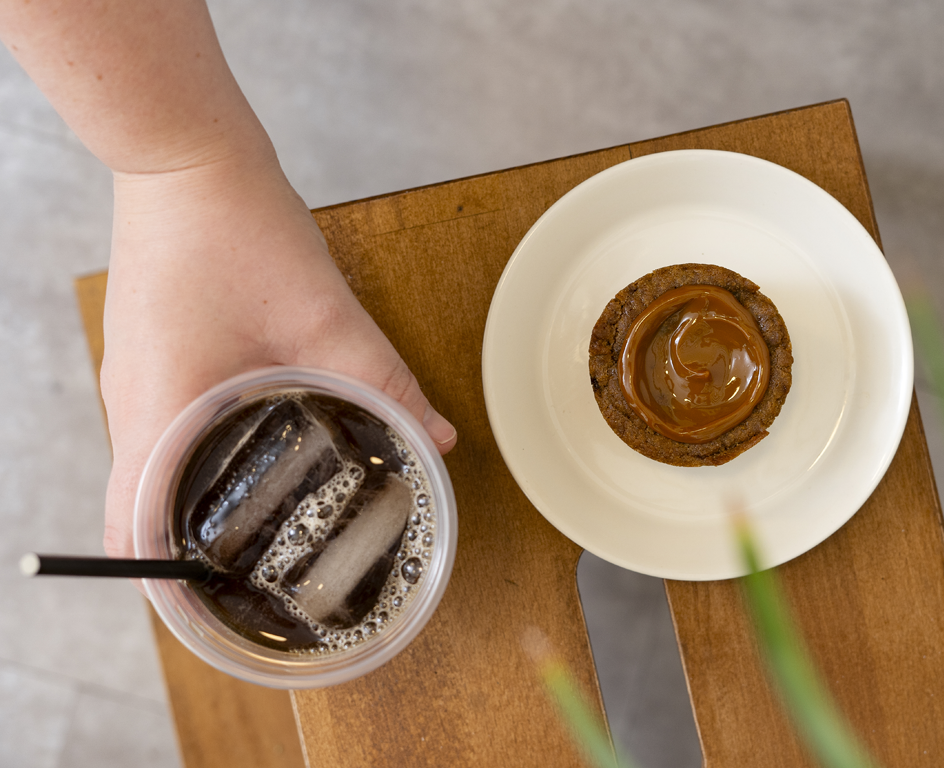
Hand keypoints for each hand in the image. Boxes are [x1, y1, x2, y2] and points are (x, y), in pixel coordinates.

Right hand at [100, 150, 455, 558]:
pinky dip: (194, 465)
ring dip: (190, 511)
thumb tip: (436, 438)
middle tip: (245, 587)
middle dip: (183, 562)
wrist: (186, 158)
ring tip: (251, 536)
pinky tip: (249, 461)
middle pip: (140, 513)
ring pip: (150, 475)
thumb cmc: (236, 228)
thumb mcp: (323, 316)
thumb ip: (382, 383)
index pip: (138, 531)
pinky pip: (164, 436)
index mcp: (159, 411)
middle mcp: (131, 408)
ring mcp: (133, 384)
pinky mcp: (152, 362)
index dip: (169, 590)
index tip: (214, 619)